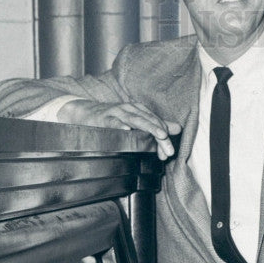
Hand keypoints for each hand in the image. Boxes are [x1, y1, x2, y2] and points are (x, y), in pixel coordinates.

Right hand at [58, 99, 181, 159]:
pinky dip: (120, 125)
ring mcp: (117, 113)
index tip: (169, 153)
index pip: (156, 123)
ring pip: (136, 120)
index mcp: (139, 111)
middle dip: (161, 135)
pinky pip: (113, 122)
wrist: (85, 113)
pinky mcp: (104, 118)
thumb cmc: (113, 119)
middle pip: (149, 122)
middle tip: (169, 150)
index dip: (164, 137)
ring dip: (149, 127)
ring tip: (160, 135)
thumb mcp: (136, 121)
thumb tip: (178, 128)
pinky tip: (127, 130)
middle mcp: (130, 110)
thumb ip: (156, 125)